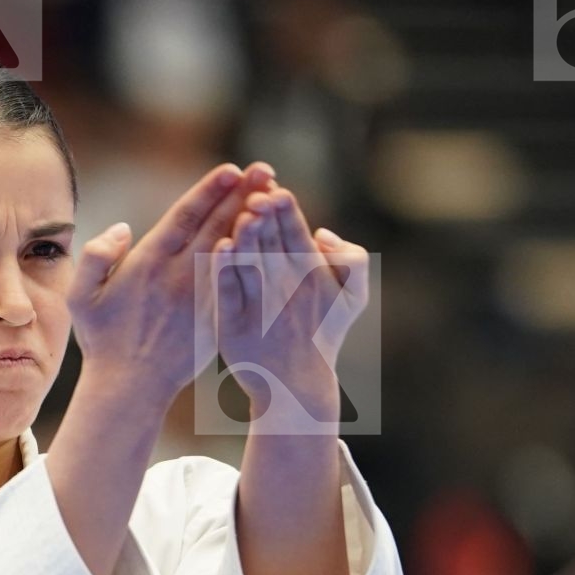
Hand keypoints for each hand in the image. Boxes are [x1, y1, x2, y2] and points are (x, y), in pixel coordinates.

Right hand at [68, 161, 276, 408]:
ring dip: (254, 220)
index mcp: (147, 263)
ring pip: (233, 250)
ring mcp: (200, 296)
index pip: (184, 217)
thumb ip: (97, 256)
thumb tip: (123, 228)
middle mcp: (179, 276)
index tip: (232, 170)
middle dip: (242, 195)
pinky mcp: (214, 315)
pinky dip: (255, 256)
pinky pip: (238, 280)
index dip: (209, 191)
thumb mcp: (82, 296)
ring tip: (274, 195)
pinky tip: (271, 240)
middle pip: (216, 226)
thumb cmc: (103, 338)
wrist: (130, 385)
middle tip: (266, 169)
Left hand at [208, 183, 370, 431]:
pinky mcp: (232, 322)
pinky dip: (224, 271)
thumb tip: (323, 233)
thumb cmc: (324, 333)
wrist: (295, 386)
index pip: (293, 228)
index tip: (275, 187)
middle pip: (271, 239)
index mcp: (307, 268)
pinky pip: (227, 291)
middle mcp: (282, 281)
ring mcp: (257, 302)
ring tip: (243, 215)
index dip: (285, 207)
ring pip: (250, 261)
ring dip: (247, 238)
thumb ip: (353, 260)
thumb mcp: (354, 297)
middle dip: (265, 216)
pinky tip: (220, 249)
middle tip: (258, 194)